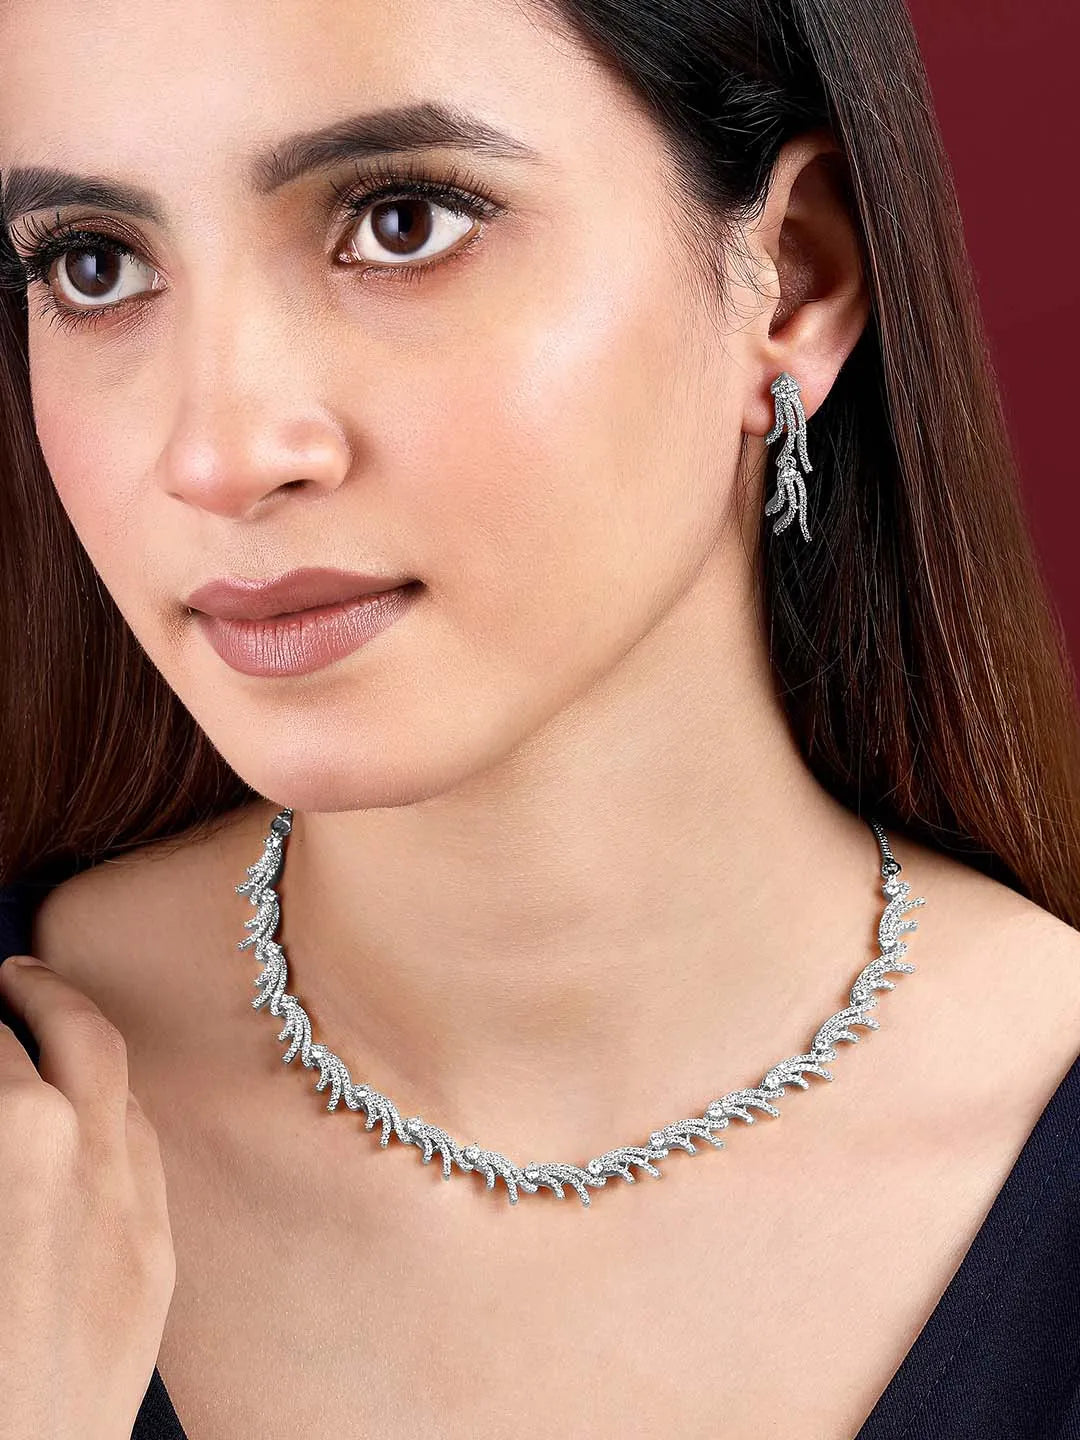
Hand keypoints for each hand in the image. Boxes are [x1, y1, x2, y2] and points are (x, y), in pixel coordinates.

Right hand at [0, 954, 176, 1439]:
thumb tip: (2, 1086)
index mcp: (17, 1142)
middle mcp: (81, 1163)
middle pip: (78, 1035)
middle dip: (39, 990)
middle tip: (10, 972)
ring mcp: (130, 1212)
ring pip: (125, 1092)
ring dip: (87, 1050)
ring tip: (49, 1031)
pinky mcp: (155, 1267)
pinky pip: (146, 1159)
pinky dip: (116, 1116)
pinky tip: (91, 1118)